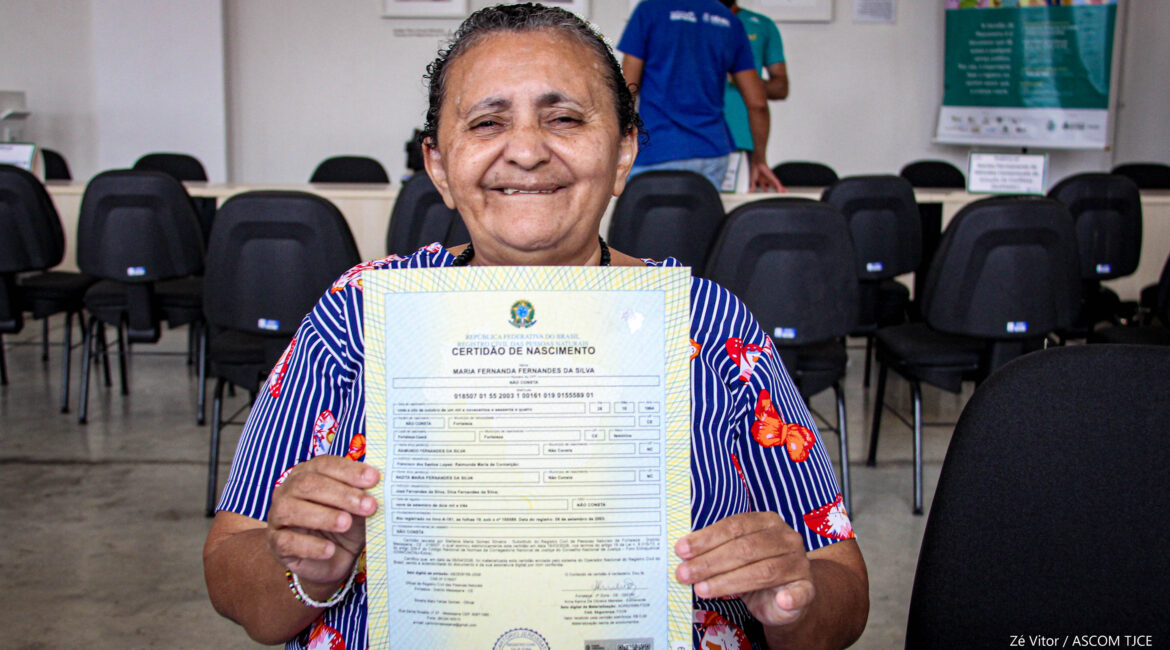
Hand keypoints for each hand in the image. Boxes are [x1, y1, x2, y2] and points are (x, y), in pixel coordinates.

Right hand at [266, 455, 379, 594]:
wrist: (336, 559)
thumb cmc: (346, 524)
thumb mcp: (358, 507)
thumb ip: (364, 493)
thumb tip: (381, 482)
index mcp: (307, 473)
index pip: (324, 465)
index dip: (349, 470)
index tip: (374, 479)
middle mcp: (288, 490)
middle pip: (308, 484)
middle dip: (341, 494)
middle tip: (368, 506)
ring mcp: (277, 516)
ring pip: (291, 510)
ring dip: (323, 516)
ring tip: (347, 523)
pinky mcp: (276, 543)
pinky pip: (287, 541)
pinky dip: (310, 545)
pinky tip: (330, 549)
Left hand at [675, 512, 813, 627]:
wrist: (784, 596)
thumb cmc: (754, 570)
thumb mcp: (735, 555)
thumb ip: (715, 550)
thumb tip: (683, 551)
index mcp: (767, 522)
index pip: (734, 526)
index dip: (706, 538)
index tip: (682, 550)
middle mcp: (786, 537)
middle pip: (745, 548)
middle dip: (710, 562)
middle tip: (685, 573)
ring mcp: (799, 562)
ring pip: (763, 571)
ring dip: (728, 582)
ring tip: (702, 589)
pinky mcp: (807, 588)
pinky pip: (801, 593)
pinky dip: (791, 597)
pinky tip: (781, 600)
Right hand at [749, 160, 785, 192]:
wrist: (757, 164)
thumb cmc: (754, 170)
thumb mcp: (752, 181)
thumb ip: (752, 186)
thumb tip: (749, 192)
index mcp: (762, 181)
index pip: (765, 188)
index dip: (767, 192)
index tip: (769, 196)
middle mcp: (767, 180)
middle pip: (774, 187)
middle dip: (777, 191)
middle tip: (781, 195)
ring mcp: (771, 179)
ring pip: (777, 186)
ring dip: (781, 190)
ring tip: (785, 194)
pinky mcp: (773, 177)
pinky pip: (777, 184)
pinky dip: (779, 188)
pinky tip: (781, 192)